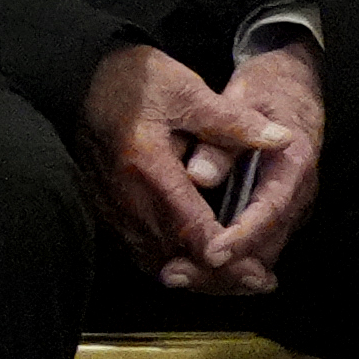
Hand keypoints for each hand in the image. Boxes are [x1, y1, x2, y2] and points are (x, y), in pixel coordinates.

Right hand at [79, 39, 304, 293]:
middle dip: (218, 273)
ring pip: (154, 258)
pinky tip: (197, 263)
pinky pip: (137, 249)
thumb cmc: (134, 81)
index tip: (254, 270)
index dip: (222, 251)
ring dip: (196, 273)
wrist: (77, 77)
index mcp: (146, 164)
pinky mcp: (103, 209)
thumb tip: (281, 140)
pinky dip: (171, 261)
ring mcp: (109, 205)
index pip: (188, 222)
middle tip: (260, 281)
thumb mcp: (187, 91)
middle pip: (174, 252)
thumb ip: (233, 122)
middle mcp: (124, 194)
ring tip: (238, 280)